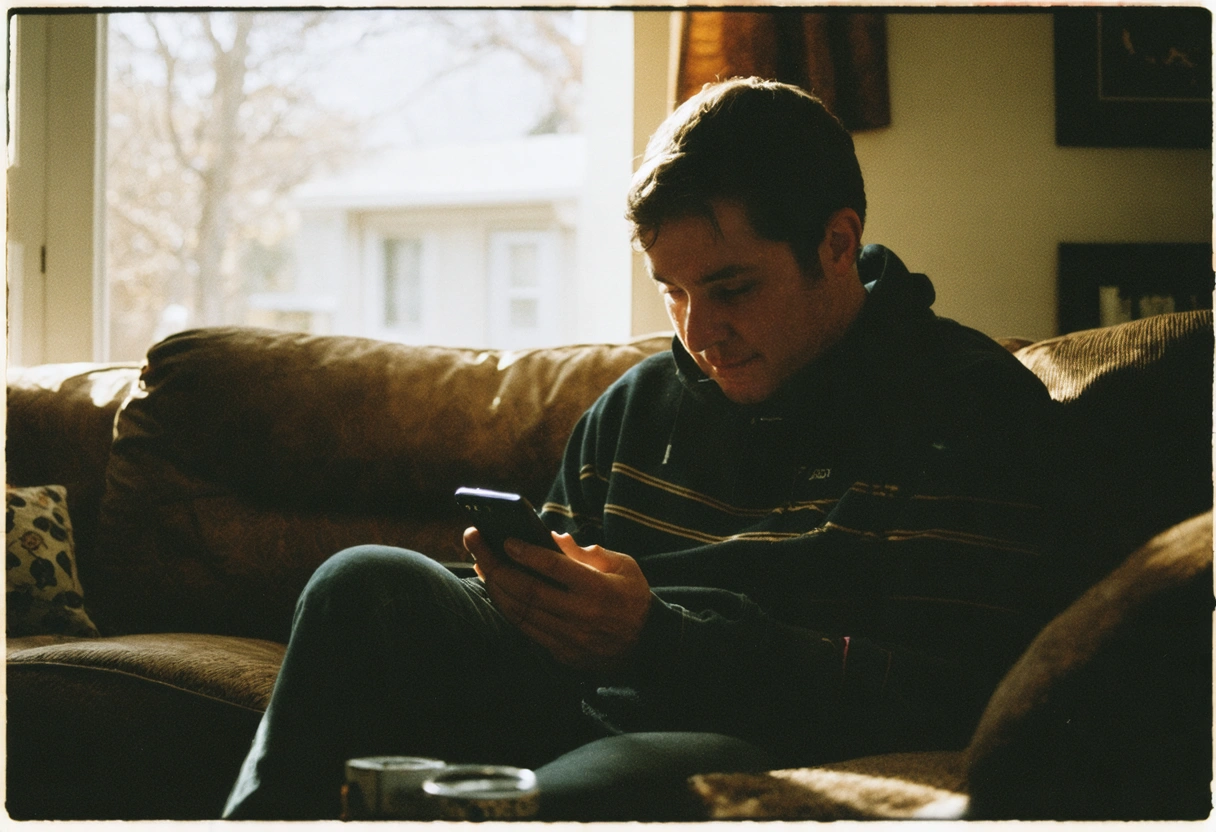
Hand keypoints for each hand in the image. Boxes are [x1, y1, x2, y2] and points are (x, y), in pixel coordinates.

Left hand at [463, 527, 651, 671]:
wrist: (647, 645)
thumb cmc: (632, 597)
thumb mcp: (623, 566)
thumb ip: (589, 552)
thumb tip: (555, 538)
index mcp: (598, 589)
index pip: (555, 568)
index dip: (527, 553)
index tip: (506, 540)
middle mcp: (581, 615)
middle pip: (528, 590)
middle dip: (497, 565)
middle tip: (477, 544)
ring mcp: (569, 638)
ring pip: (521, 612)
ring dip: (496, 587)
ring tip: (481, 565)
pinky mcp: (562, 653)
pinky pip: (526, 629)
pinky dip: (508, 609)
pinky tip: (497, 591)